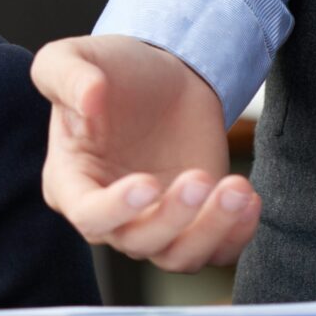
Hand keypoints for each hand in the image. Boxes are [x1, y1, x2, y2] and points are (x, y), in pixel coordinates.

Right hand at [32, 34, 259, 271]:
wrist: (165, 75)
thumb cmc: (111, 70)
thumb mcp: (72, 57)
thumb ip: (67, 75)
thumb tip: (88, 101)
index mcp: (72, 182)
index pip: (88, 216)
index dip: (115, 210)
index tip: (146, 184)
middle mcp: (111, 214)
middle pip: (137, 242)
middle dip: (172, 217)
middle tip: (200, 176)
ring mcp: (154, 222)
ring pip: (179, 257)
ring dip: (211, 231)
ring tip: (238, 189)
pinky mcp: (196, 223)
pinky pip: (216, 252)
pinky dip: (236, 236)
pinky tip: (248, 198)